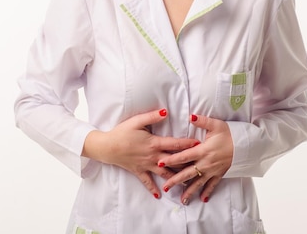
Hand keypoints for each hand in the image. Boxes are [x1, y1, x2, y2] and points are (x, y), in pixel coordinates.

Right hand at [82, 109, 199, 198]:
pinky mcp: (138, 171)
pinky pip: (147, 182)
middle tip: (200, 166)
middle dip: (187, 163)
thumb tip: (166, 112)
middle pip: (173, 161)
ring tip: (187, 182)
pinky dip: (153, 189)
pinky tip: (160, 195)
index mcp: (154, 143)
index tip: (200, 145)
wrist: (107, 146)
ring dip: (176, 178)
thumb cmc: (122, 132)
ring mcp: (146, 165)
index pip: (175, 144)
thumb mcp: (137, 121)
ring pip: (164, 173)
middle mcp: (153, 156)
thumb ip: (152, 117)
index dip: (188, 144)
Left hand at [158, 114, 233, 204]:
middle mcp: (206, 163)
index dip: (171, 160)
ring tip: (181, 200)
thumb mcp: (216, 125)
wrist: (246, 145)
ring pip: (198, 183)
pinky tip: (202, 199)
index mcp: (203, 150)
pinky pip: (212, 185)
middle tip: (165, 187)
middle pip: (188, 173)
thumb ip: (202, 121)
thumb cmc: (230, 134)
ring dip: (189, 191)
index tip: (160, 163)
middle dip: (175, 180)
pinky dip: (207, 192)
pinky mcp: (219, 174)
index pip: (183, 156)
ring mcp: (212, 170)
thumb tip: (191, 116)